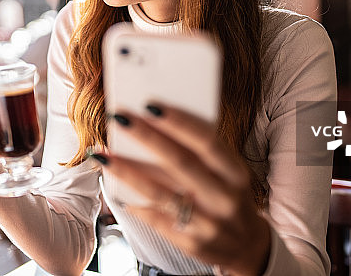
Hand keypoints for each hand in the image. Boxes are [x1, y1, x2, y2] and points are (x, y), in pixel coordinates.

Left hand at [93, 104, 270, 275]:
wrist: (247, 246)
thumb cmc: (229, 196)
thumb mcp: (229, 173)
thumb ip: (202, 153)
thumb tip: (157, 123)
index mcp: (236, 174)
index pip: (207, 142)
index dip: (179, 122)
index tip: (151, 104)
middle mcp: (225, 198)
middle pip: (181, 163)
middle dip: (147, 138)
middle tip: (120, 118)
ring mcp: (209, 224)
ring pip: (160, 193)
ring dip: (128, 172)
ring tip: (103, 155)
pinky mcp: (191, 244)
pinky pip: (155, 218)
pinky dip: (133, 201)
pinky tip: (115, 188)